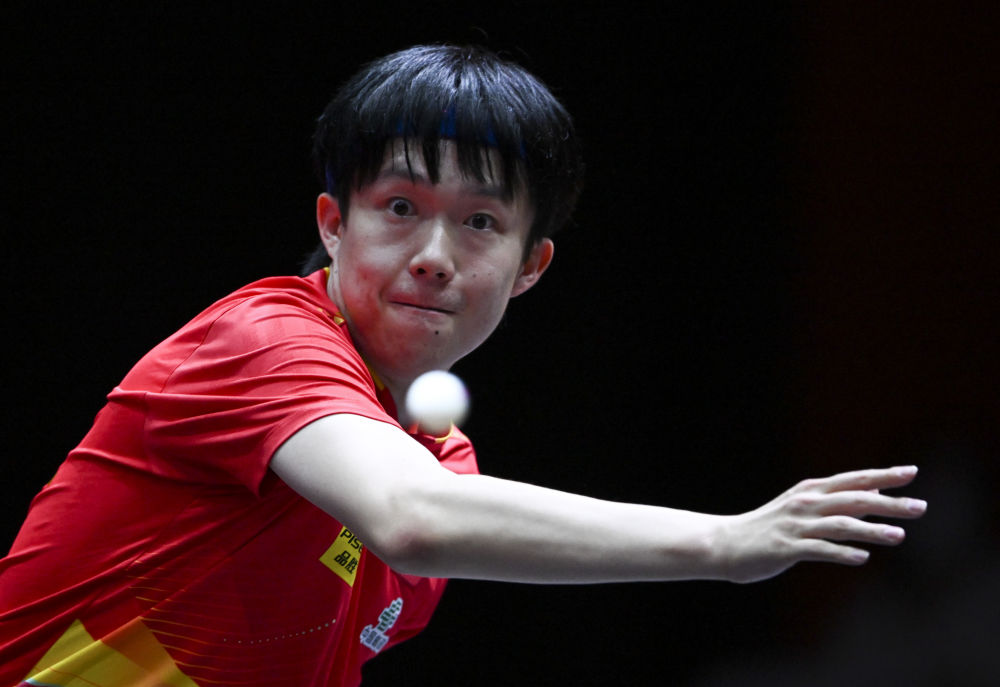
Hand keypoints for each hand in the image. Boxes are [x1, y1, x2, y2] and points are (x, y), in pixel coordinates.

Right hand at [718, 466, 926, 583]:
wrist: (725, 543)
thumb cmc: (768, 527)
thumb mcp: (802, 506)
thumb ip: (837, 499)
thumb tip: (876, 490)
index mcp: (811, 491)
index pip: (854, 479)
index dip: (883, 475)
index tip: (912, 473)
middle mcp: (806, 504)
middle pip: (854, 500)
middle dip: (888, 504)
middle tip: (920, 507)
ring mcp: (796, 526)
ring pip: (840, 525)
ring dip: (871, 530)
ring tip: (899, 536)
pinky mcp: (786, 548)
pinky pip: (819, 550)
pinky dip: (841, 553)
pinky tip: (861, 558)